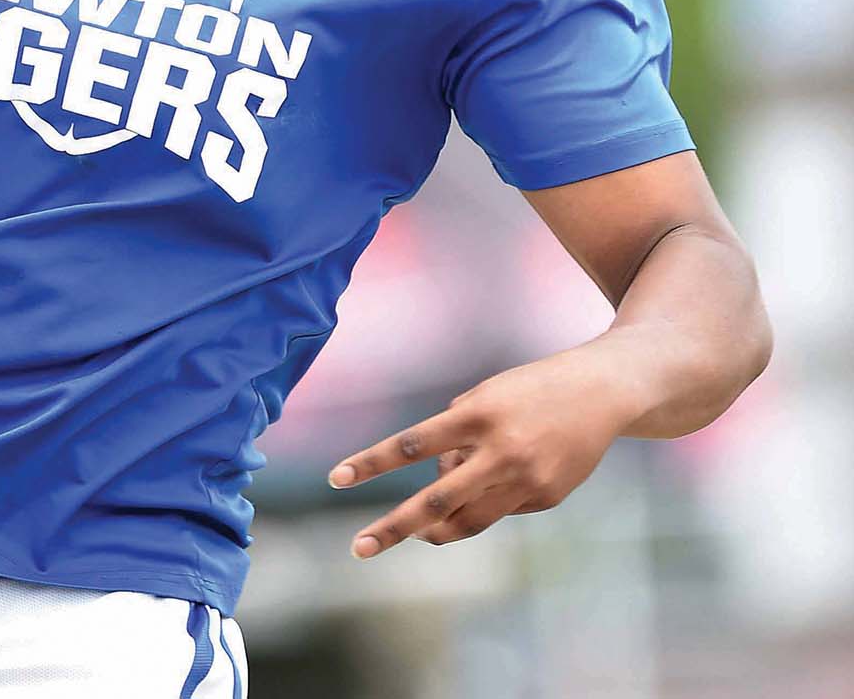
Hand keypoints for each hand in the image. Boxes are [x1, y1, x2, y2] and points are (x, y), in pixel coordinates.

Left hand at [327, 346, 632, 556]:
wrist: (600, 393)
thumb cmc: (528, 389)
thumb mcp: (484, 396)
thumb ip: (454, 437)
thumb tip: (437, 486)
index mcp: (477, 415)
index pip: (412, 444)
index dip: (371, 462)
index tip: (337, 478)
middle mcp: (500, 451)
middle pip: (436, 500)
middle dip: (395, 527)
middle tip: (358, 548)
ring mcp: (525, 480)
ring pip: (467, 519)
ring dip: (436, 529)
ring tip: (417, 533)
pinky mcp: (546, 498)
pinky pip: (500, 509)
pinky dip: (487, 498)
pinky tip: (502, 477)